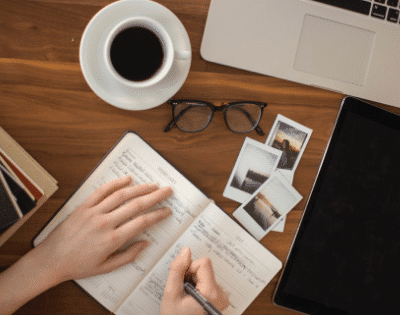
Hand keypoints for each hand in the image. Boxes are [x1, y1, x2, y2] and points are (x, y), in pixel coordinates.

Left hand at [34, 175, 172, 281]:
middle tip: (167, 191)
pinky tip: (127, 179)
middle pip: (136, 205)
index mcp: (112, 240)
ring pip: (121, 195)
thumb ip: (128, 255)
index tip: (167, 211)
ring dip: (140, 188)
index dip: (157, 215)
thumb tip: (145, 243)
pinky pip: (101, 191)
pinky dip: (115, 183)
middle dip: (155, 196)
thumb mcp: (106, 267)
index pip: (142, 222)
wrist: (51, 260)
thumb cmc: (78, 265)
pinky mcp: (83, 206)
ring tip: (153, 185)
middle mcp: (104, 223)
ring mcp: (93, 212)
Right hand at [160, 247, 229, 314]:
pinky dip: (196, 286)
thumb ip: (177, 269)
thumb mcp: (171, 293)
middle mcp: (221, 295)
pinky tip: (191, 299)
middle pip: (204, 268)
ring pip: (204, 274)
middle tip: (183, 292)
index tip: (182, 282)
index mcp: (212, 293)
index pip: (203, 263)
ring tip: (186, 297)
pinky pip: (206, 281)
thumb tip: (186, 250)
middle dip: (190, 275)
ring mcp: (221, 297)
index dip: (189, 268)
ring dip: (192, 281)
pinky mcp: (218, 298)